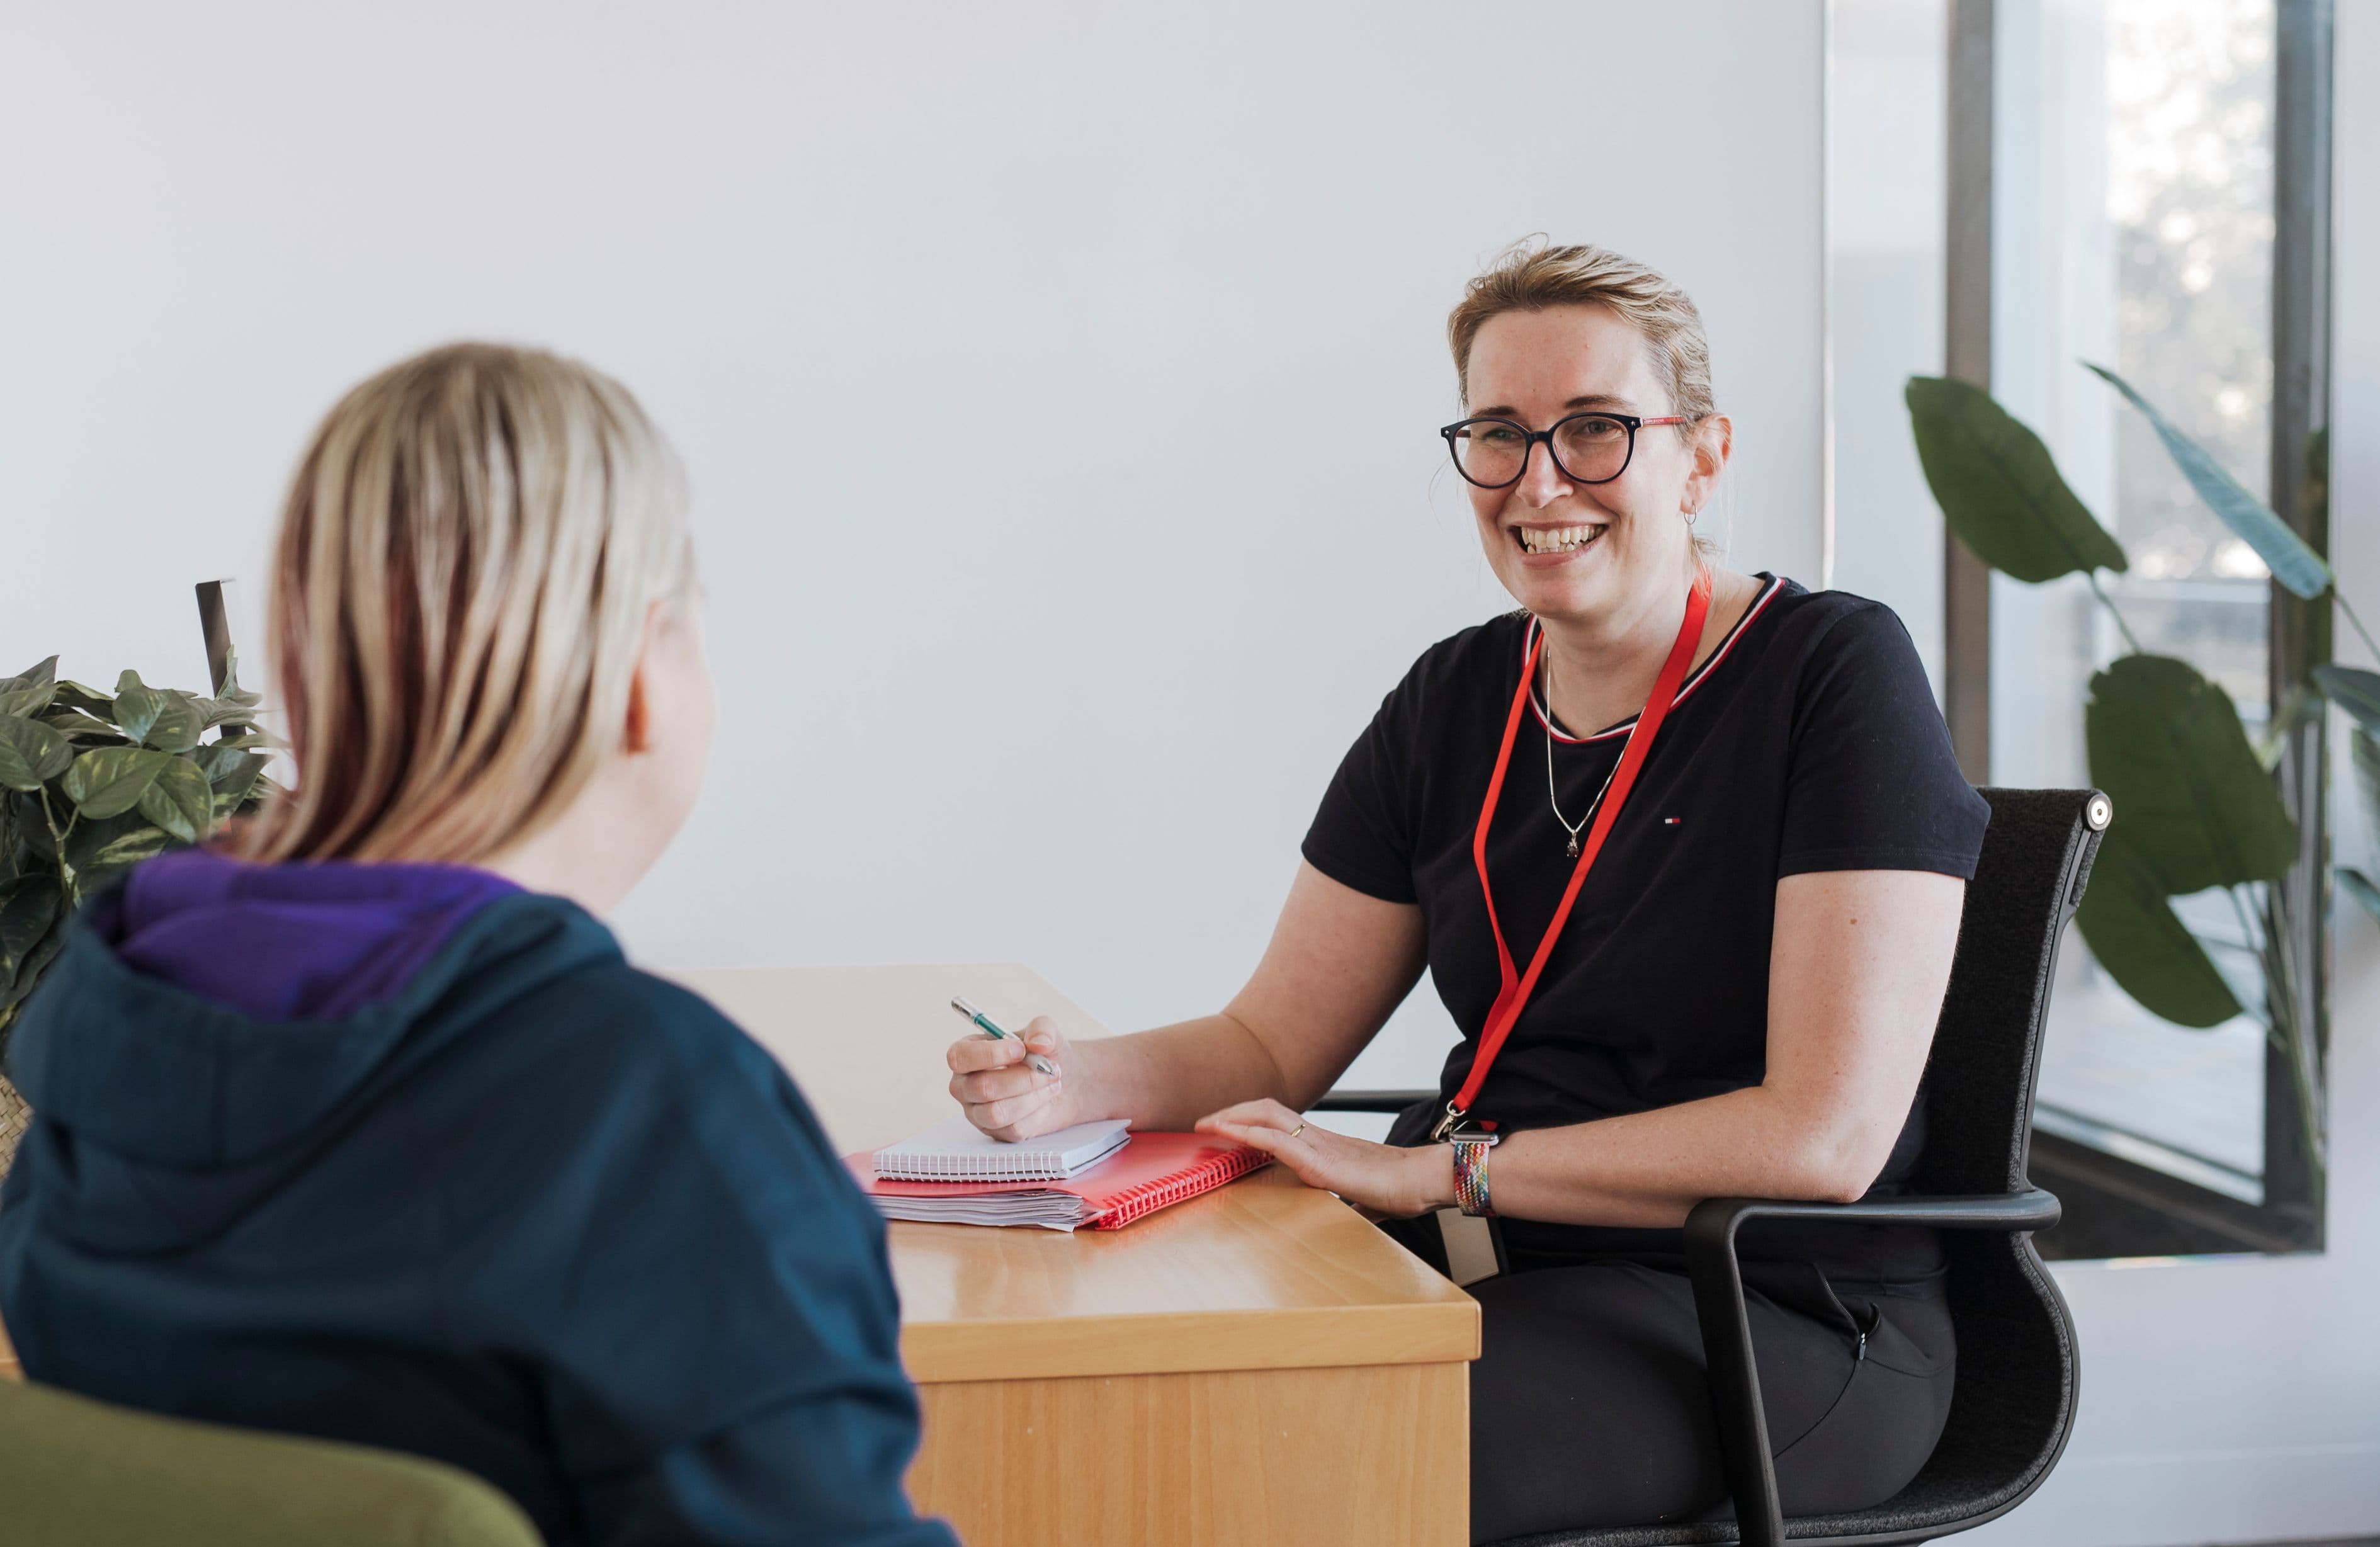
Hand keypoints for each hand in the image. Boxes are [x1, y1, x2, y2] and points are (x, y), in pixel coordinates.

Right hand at [946, 1016, 1079, 1140]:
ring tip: (1052, 1084)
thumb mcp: (1045, 1032)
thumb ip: (1042, 1029)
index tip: (1021, 1049)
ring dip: (1032, 1097)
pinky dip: (1038, 1113)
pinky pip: (1013, 1130)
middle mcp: (965, 1085)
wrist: (1064, 1082)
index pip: (959, 1057)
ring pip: (996, 1113)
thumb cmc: (1044, 1054)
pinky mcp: (996, 1133)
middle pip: (981, 1088)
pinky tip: (1046, 1101)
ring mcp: (978, 1112)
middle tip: (1049, 1070)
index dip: (989, 1054)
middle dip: (1022, 1079)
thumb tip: (1038, 1043)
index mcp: (967, 1055)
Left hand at [1196, 1099, 1454, 1218]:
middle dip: (1232, 1112)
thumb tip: (1349, 1215)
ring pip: (1266, 1116)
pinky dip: (1246, 1131)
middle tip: (1205, 1123)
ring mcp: (1319, 1145)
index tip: (1225, 1130)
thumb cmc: (1403, 1188)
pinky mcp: (1320, 1160)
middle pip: (1266, 1109)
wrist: (1426, 1180)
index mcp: (1326, 1147)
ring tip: (1206, 1124)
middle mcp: (1318, 1138)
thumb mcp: (1366, 1198)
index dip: (1251, 1121)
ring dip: (1232, 1117)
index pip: (1280, 1123)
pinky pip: (1276, 1138)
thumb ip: (1352, 1203)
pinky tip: (1226, 1132)